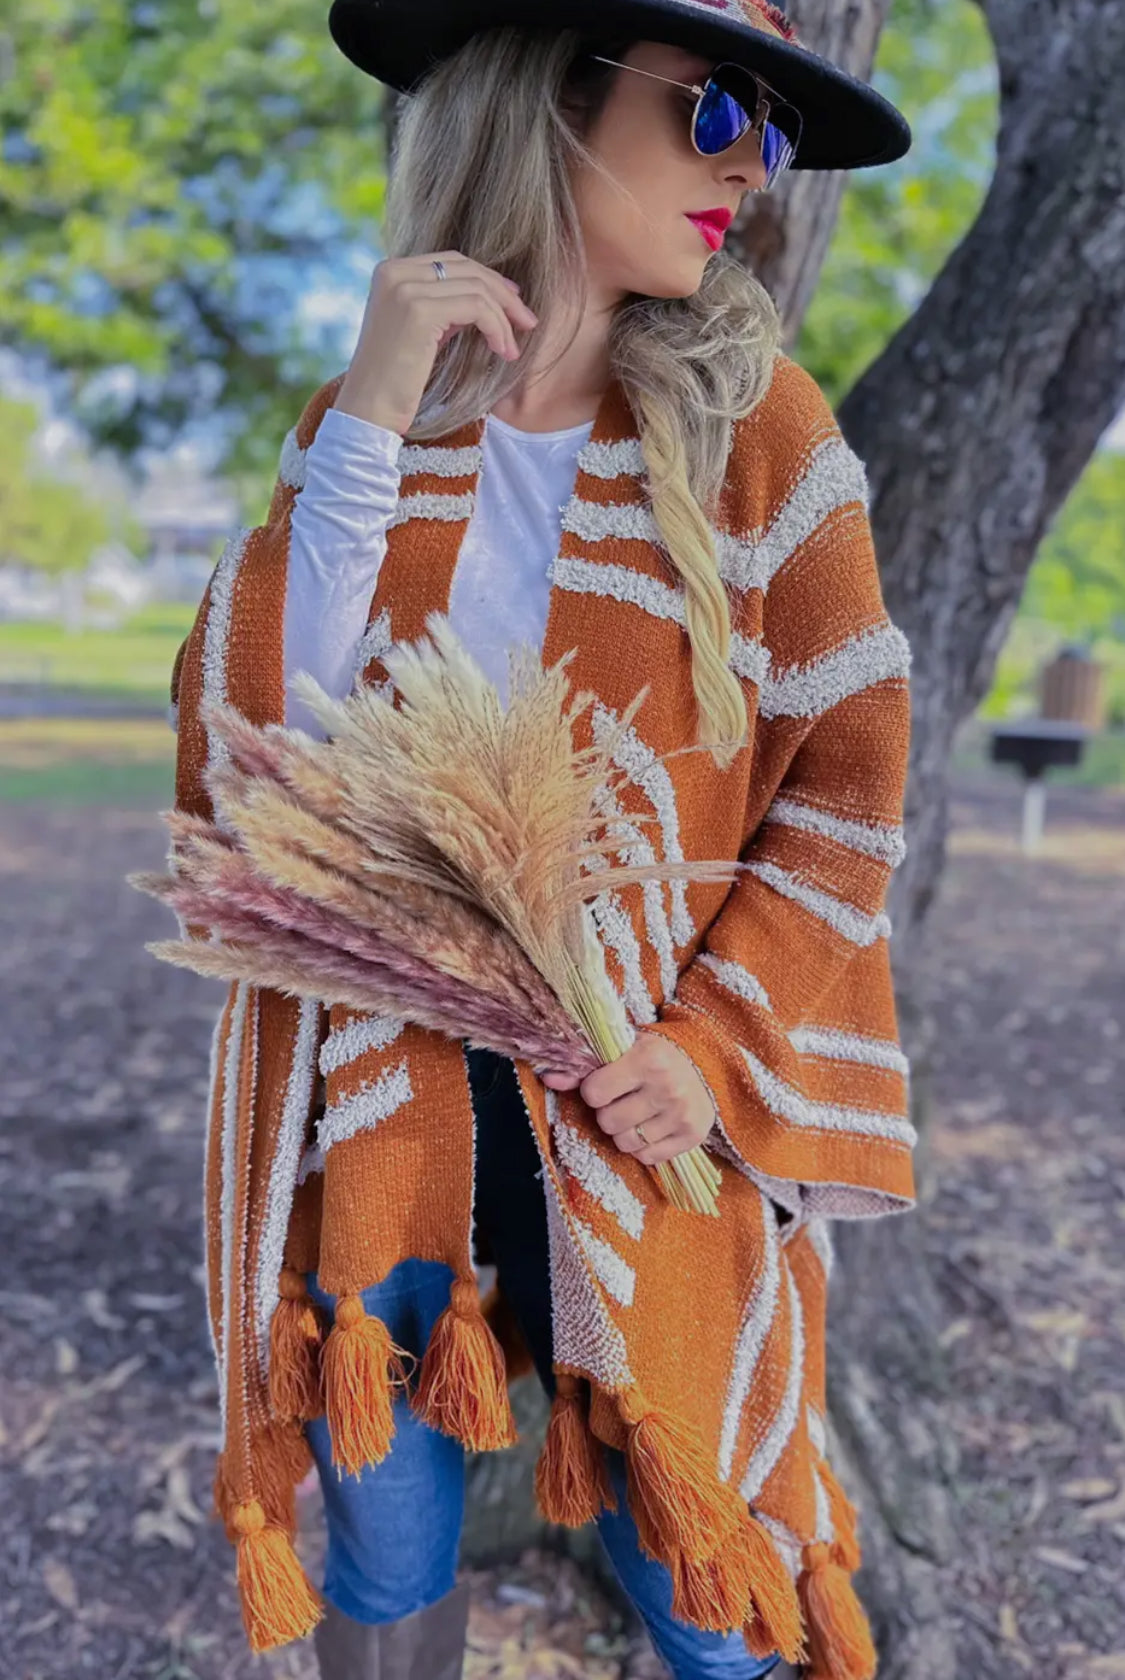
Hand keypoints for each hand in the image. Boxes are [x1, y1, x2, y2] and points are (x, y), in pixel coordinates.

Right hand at [334, 250, 539, 436]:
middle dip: (504, 295)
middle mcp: (394, 271)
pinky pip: (476, 308)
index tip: (513, 302)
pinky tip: (502, 351)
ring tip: (512, 349)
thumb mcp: (420, 330)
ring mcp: (404, 288)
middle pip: (468, 268)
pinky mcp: (418, 310)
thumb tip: (486, 295)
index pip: (452, 261)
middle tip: (527, 322)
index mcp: (390, 270)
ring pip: (477, 289)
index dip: (489, 279)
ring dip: (504, 318)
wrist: (368, 411)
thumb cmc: (396, 381)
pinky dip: (497, 328)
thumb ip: (443, 306)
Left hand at [540, 1032, 716, 1167]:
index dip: (594, 1091)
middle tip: (622, 1100)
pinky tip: (652, 1126)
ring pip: (626, 1143)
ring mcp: (682, 1114)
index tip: (605, 1085)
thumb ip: (583, 1067)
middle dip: (609, 1113)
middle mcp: (668, 1087)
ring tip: (637, 1113)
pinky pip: (647, 1157)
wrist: (702, 1067)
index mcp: (648, 1058)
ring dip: (625, 1132)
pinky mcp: (692, 1137)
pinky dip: (643, 1147)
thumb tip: (548, 1076)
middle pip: (608, 1122)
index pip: (594, 1092)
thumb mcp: (621, 1053)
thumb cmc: (653, 1057)